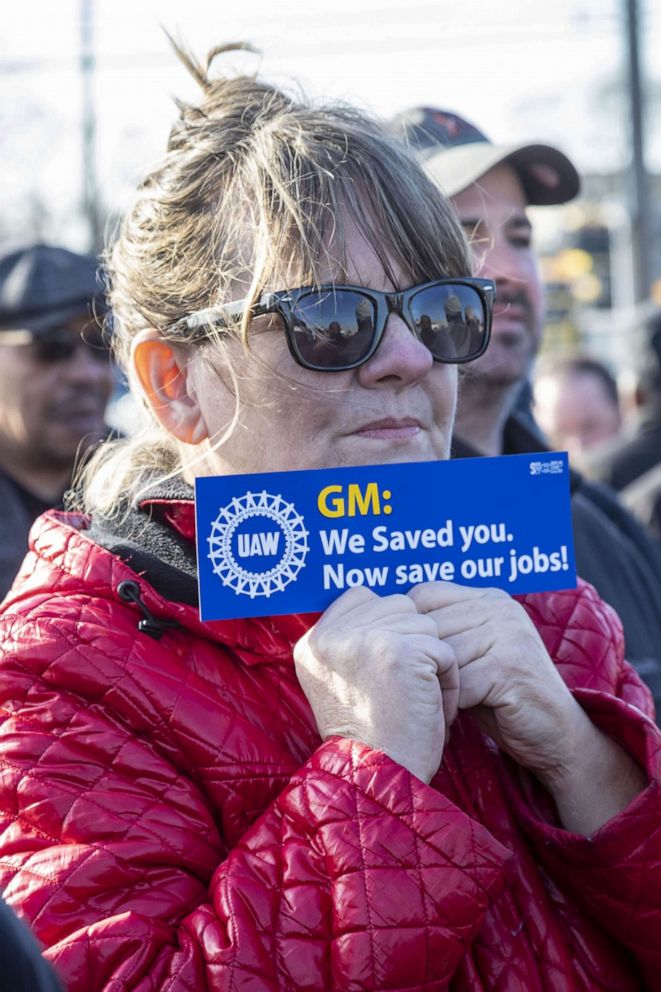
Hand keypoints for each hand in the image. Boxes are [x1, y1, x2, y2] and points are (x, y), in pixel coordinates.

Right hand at [294, 586, 457, 782]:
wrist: (376, 781)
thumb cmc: (369, 737)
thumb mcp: (339, 682)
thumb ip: (352, 640)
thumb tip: (393, 605)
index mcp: (312, 641)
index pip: (361, 596)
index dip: (387, 625)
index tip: (389, 667)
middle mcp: (331, 635)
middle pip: (397, 605)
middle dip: (413, 643)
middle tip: (405, 688)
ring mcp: (365, 639)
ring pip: (423, 624)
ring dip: (432, 660)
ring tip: (417, 698)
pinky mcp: (401, 651)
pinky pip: (443, 649)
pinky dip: (448, 680)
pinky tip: (432, 707)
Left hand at [409, 581, 646, 833]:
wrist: (558, 738)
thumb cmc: (502, 700)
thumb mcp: (469, 658)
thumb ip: (440, 638)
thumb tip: (380, 629)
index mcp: (488, 597)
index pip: (424, 594)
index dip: (409, 630)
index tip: (403, 663)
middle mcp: (499, 607)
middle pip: (429, 626)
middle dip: (416, 665)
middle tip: (411, 695)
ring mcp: (508, 633)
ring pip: (440, 656)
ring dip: (430, 689)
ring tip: (428, 710)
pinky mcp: (510, 666)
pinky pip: (458, 684)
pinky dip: (447, 707)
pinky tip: (446, 723)